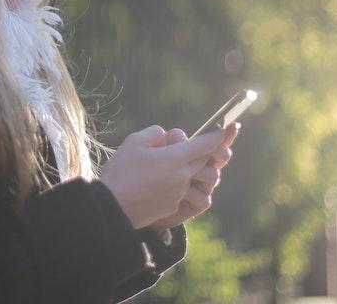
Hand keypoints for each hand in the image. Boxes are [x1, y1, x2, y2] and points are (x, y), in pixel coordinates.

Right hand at [99, 125, 227, 228]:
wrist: (113, 207)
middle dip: (205, 153)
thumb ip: (154, 133)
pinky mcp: (173, 206)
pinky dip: (178, 185)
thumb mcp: (133, 142)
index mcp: (174, 158)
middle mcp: (182, 176)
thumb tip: (165, 136)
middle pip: (204, 161)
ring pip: (195, 178)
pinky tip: (160, 183)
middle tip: (198, 146)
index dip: (217, 136)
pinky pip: (183, 192)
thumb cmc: (121, 172)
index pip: (204, 144)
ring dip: (193, 170)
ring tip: (179, 166)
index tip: (224, 130)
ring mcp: (179, 193)